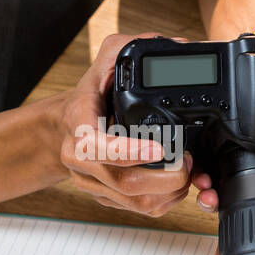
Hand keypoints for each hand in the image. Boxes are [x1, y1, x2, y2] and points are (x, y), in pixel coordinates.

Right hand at [58, 34, 193, 216]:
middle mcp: (80, 160)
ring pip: (137, 201)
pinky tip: (177, 185)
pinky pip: (141, 209)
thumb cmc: (93, 92)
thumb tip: (174, 45)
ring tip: (186, 172)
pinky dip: (167, 201)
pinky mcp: (107, 198)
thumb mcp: (109, 58)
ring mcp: (93, 183)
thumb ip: (133, 48)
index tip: (158, 148)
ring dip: (171, 191)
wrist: (67, 124)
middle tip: (186, 161)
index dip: (128, 152)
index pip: (96, 146)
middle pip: (125, 182)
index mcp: (78, 126)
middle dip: (166, 176)